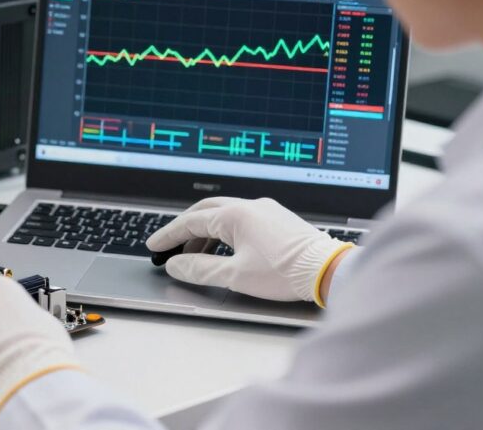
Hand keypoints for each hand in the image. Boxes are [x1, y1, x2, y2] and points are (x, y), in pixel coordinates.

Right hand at [146, 197, 353, 304]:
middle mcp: (250, 206)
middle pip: (206, 211)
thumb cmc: (284, 273)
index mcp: (236, 214)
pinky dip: (225, 233)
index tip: (154, 246)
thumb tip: (176, 265)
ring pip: (225, 215)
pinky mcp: (279, 221)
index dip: (169, 236)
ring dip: (206, 233)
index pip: (191, 222)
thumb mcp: (234, 275)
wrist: (328, 272)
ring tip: (196, 256)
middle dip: (185, 229)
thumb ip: (199, 269)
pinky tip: (225, 250)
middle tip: (171, 247)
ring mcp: (267, 211)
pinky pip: (243, 220)